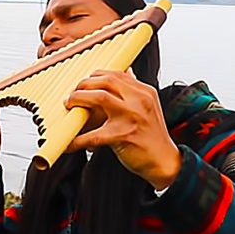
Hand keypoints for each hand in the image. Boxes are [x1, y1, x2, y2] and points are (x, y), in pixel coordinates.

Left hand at [64, 70, 180, 189]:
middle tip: (72, 95)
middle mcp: (139, 101)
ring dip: (78, 99)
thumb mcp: (148, 107)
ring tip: (69, 106)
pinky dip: (77, 140)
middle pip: (105, 80)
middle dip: (83, 84)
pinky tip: (69, 143)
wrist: (164, 162)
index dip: (94, 76)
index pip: (115, 74)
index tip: (83, 84)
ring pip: (99, 97)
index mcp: (144, 92)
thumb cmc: (152, 136)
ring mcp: (132, 117)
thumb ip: (135, 91)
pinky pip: (93, 136)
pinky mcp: (123, 136)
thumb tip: (126, 72)